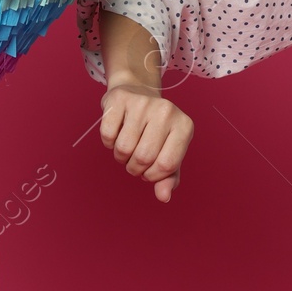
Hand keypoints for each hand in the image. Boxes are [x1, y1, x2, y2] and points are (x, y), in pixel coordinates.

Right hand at [99, 82, 193, 201]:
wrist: (138, 93)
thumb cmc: (156, 130)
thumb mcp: (168, 151)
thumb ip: (168, 177)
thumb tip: (164, 197)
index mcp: (184, 126)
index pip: (166, 165)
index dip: (153, 176)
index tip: (150, 169)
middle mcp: (166, 111)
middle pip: (143, 158)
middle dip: (135, 168)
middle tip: (135, 159)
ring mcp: (143, 103)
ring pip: (123, 148)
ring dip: (121, 157)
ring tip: (127, 146)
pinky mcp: (120, 99)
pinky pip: (108, 135)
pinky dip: (108, 143)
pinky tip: (117, 132)